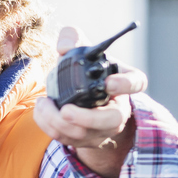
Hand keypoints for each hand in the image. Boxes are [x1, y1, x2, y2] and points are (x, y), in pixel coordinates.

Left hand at [31, 25, 144, 177]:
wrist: (79, 94)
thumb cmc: (83, 68)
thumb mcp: (79, 48)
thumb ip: (71, 37)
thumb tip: (64, 48)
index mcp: (123, 81)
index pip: (135, 83)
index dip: (125, 85)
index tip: (108, 83)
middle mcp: (118, 108)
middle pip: (112, 120)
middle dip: (87, 119)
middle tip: (65, 110)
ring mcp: (103, 128)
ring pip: (86, 134)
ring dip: (59, 123)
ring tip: (43, 104)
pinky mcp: (86, 139)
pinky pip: (69, 139)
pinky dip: (51, 127)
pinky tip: (41, 112)